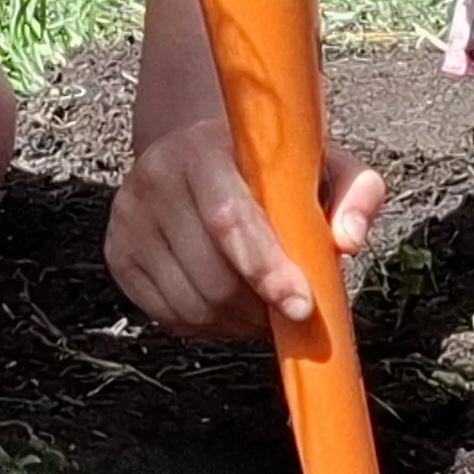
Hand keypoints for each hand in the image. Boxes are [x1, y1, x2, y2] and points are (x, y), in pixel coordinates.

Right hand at [104, 116, 385, 341]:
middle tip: (288, 309)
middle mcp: (155, 176)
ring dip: (235, 322)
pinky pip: (167, 316)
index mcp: (203, 148)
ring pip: (191, 304)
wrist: (199, 150)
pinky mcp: (117, 253)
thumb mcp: (323, 163)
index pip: (230, 219)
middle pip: (212, 275)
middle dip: (258, 307)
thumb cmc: (271, 166)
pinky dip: (206, 325)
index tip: (301, 306)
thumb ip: (357, 191)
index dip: (266, 269)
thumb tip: (350, 241)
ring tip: (258, 303)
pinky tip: (226, 303)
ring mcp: (129, 216)